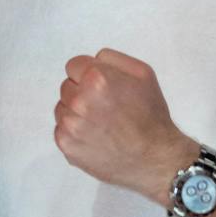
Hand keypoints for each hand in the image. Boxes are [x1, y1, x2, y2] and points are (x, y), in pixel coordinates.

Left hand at [54, 50, 193, 202]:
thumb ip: (112, 58)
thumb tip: (91, 59)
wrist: (154, 158)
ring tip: (101, 124)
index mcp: (96, 79)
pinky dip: (74, 133)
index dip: (89, 75)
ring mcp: (70, 125)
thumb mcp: (143, 73)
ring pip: (62, 108)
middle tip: (105, 107)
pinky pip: (61, 130)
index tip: (102, 87)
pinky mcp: (66, 145)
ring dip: (76, 113)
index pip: (73, 65)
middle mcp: (79, 100)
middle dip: (82, 92)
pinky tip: (94, 137)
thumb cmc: (151, 116)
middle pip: (66, 86)